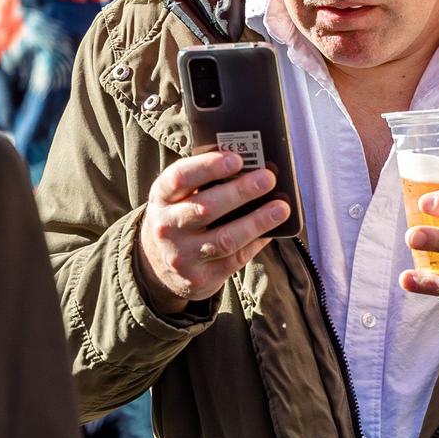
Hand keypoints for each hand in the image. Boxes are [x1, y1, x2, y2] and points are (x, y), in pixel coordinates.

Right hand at [136, 150, 290, 315]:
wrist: (157, 266)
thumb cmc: (179, 217)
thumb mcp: (178, 197)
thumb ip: (204, 182)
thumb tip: (252, 168)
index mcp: (162, 197)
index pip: (180, 177)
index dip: (208, 167)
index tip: (236, 159)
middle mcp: (167, 226)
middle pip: (205, 208)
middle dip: (240, 192)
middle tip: (267, 179)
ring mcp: (182, 255)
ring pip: (225, 238)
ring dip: (257, 221)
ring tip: (281, 208)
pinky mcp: (199, 278)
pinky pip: (234, 260)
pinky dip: (256, 243)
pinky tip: (271, 231)